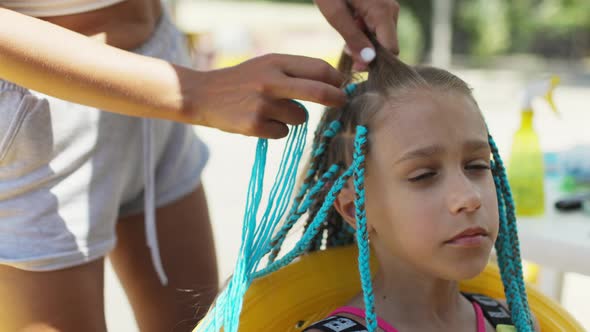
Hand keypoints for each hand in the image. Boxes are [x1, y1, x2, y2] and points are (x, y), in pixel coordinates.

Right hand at [187, 53, 344, 138]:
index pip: (318, 68)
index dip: (335, 79)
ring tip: (272, 111)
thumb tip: (331, 83)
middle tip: (342, 102)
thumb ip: (294, 71)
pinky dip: (277, 130)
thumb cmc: (242, 81)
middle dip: (336, 99)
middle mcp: (271, 81)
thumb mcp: (266, 65)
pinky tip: (259, 121)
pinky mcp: (254, 125)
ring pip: (300, 117)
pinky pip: (283, 133)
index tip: (341, 86)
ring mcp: (263, 105)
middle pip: (319, 92)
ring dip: (294, 117)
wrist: (203, 95)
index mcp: (276, 62)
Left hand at [314, 0, 399, 70]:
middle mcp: (392, 10)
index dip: (376, 62)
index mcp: (383, 12)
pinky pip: (378, 30)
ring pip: (382, 39)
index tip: (356, 67)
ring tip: (345, 38)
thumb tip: (368, 60)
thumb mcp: (335, 13)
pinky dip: (365, 35)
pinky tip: (350, 28)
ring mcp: (388, 9)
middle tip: (346, 50)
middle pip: (387, 46)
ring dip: (365, 45)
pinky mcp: (382, 8)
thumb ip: (352, 38)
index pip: (391, 50)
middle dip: (368, 54)